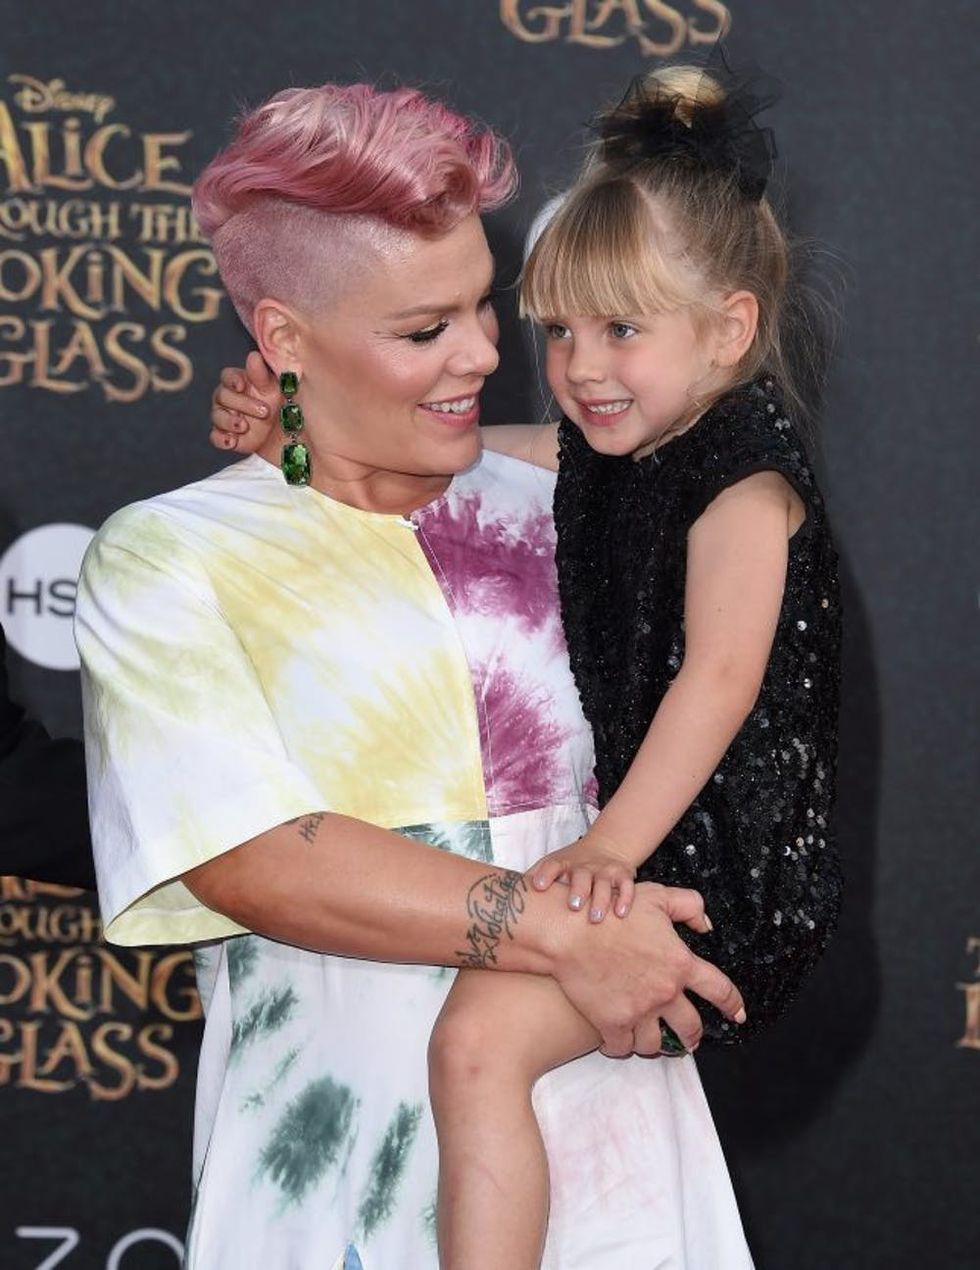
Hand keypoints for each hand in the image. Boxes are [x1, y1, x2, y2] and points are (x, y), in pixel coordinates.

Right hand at [209, 351, 278, 453]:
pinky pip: (216, 438)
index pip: (227, 376)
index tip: (241, 385)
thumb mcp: (276, 388)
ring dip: (229, 421)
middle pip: (222, 396)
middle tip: (264, 411)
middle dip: (241, 403)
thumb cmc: (282, 404)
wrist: (290, 434)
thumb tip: (253, 356)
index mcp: (240, 382)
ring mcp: (227, 418)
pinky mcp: (228, 438)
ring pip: (217, 416)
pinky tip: (232, 442)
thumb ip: (261, 374)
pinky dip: (222, 440)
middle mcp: (230, 399)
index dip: (232, 380)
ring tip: (244, 426)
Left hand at [529, 831, 636, 921]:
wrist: (606, 846)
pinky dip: (625, 899)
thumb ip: (533, 880)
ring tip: (595, 917)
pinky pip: (627, 886)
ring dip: (601, 899)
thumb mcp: (552, 867)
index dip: (545, 874)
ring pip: (604, 883)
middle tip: (573, 906)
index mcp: (563, 863)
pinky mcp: (623, 875)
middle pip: (581, 875)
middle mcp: (584, 865)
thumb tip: (501, 899)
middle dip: (577, 890)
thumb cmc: (571, 866)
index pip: (551, 865)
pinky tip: (621, 913)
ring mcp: (604, 870)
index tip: (538, 886)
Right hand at [549, 881, 743, 1057]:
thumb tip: (707, 925)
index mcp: (679, 963)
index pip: (719, 990)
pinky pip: (623, 1048)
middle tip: (691, 1038)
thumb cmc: (611, 911)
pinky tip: (620, 1040)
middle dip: (694, 1036)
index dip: (732, 1004)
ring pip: (657, 1043)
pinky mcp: (612, 1023)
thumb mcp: (656, 896)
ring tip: (653, 1039)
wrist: (569, 931)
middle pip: (691, 1026)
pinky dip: (622, 1047)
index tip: (737, 1014)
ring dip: (656, 1042)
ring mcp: (638, 1011)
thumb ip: (688, 905)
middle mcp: (664, 992)